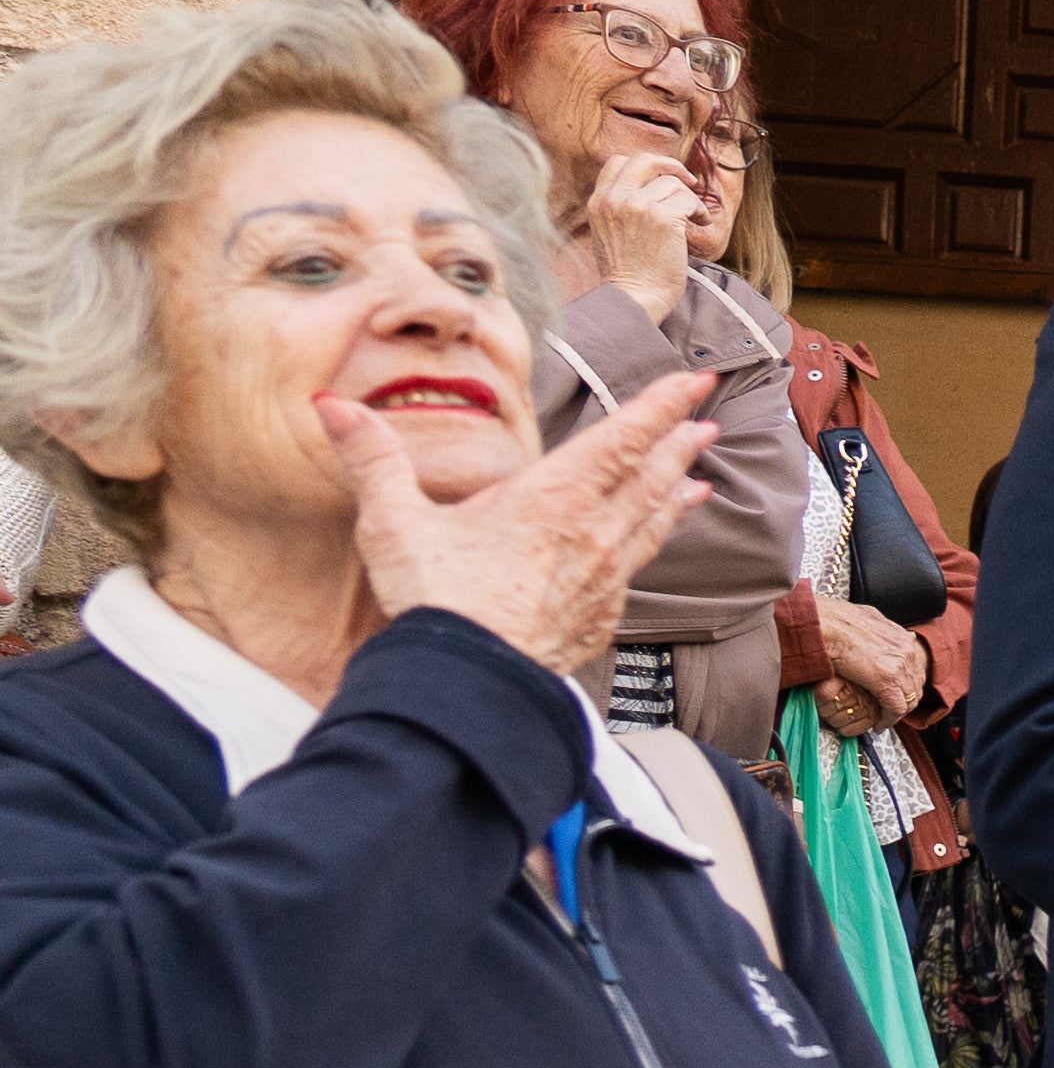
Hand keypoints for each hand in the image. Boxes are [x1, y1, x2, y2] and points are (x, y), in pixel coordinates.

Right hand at [322, 385, 709, 682]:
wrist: (471, 684)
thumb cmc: (436, 602)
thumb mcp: (394, 523)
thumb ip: (372, 459)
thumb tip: (333, 404)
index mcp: (555, 499)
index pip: (621, 439)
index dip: (660, 407)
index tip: (694, 383)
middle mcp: (594, 534)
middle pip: (648, 477)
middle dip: (678, 443)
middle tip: (706, 418)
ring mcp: (605, 578)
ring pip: (652, 523)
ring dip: (675, 494)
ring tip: (697, 478)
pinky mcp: (601, 617)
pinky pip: (637, 569)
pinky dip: (652, 545)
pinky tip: (650, 545)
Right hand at [581, 144, 699, 317]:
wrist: (633, 297)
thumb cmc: (627, 273)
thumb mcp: (608, 233)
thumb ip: (619, 207)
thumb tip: (647, 188)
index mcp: (599, 202)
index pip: (618, 162)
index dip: (645, 166)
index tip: (662, 177)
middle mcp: (615, 199)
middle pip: (644, 160)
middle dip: (671, 166)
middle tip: (688, 181)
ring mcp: (638, 206)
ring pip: (672, 183)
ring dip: (690, 198)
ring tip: (694, 217)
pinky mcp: (662, 217)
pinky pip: (688, 200)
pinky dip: (699, 211)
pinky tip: (700, 224)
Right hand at [809, 595, 932, 726]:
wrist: (821, 624)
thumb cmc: (831, 620)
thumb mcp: (862, 617)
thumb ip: (877, 627)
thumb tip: (885, 630)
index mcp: (899, 636)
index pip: (914, 666)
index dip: (905, 683)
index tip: (895, 693)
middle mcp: (904, 649)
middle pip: (916, 683)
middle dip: (905, 699)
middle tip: (891, 710)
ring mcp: (899, 664)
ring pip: (909, 697)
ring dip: (897, 710)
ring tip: (885, 718)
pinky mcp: (888, 680)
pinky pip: (896, 707)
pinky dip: (889, 719)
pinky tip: (879, 724)